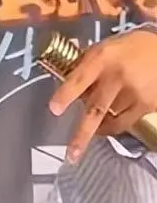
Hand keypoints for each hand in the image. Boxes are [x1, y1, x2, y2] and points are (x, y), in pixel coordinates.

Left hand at [48, 28, 156, 161]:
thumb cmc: (131, 49)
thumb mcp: (105, 48)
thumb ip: (84, 65)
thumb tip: (62, 81)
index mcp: (102, 58)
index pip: (79, 79)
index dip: (66, 95)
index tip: (54, 109)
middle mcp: (118, 76)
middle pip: (96, 109)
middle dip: (82, 135)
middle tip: (71, 155)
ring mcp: (135, 92)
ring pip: (108, 118)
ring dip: (99, 121)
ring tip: (96, 119)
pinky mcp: (148, 104)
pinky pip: (124, 122)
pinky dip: (114, 124)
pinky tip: (110, 122)